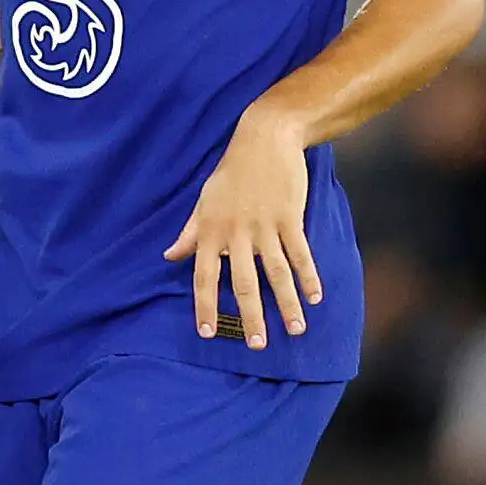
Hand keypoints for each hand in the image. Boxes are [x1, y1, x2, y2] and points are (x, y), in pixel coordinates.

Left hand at [163, 108, 321, 349]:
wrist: (263, 139)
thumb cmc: (230, 173)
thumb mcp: (204, 201)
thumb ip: (190, 232)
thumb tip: (169, 256)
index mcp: (210, 230)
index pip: (204, 276)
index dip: (205, 306)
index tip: (207, 333)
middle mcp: (235, 232)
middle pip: (243, 283)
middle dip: (250, 316)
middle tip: (256, 346)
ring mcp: (264, 225)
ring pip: (276, 273)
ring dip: (287, 304)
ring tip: (296, 330)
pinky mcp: (289, 217)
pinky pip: (300, 253)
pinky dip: (309, 277)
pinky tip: (315, 298)